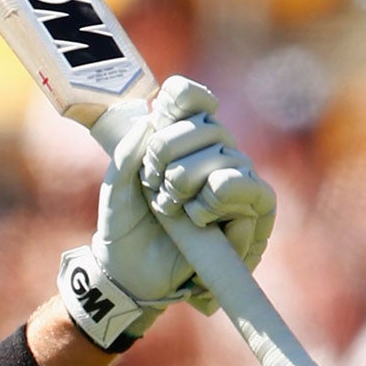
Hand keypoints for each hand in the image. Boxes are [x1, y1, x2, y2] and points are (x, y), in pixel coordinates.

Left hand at [58, 76, 276, 348]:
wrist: (130, 270)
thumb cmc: (126, 224)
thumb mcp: (117, 185)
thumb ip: (128, 151)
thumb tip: (149, 119)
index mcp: (180, 139)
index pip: (192, 99)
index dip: (183, 96)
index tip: (162, 109)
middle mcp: (214, 153)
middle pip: (206, 125)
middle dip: (167, 152)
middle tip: (151, 184)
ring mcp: (234, 180)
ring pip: (224, 155)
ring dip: (186, 180)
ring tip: (169, 206)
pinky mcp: (248, 213)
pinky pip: (247, 188)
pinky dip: (213, 200)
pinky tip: (194, 215)